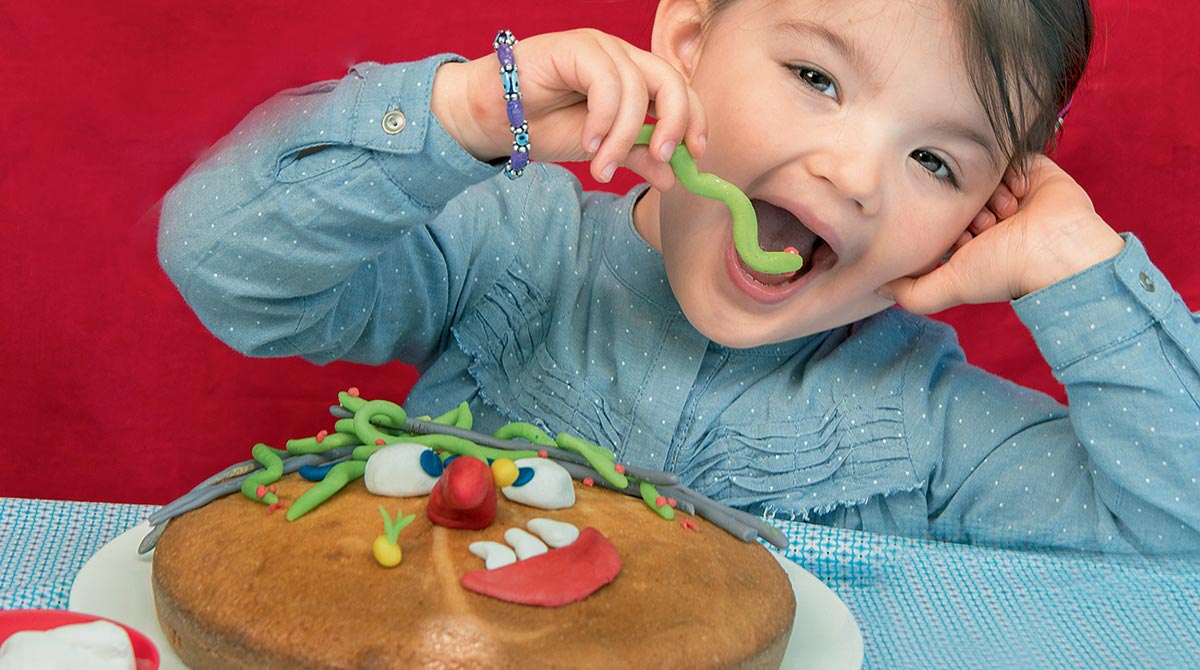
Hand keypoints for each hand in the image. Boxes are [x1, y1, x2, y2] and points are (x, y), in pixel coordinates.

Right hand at [431, 29, 706, 190]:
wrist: (492, 119)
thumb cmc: (542, 126)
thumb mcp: (601, 150)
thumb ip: (636, 157)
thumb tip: (672, 177)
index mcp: (634, 77)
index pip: (680, 91)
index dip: (695, 120)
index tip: (694, 156)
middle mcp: (621, 57)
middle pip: (670, 80)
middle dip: (675, 122)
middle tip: (660, 158)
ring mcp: (599, 48)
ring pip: (636, 88)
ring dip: (623, 136)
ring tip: (601, 166)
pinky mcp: (575, 47)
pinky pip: (605, 81)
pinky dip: (603, 118)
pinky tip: (587, 143)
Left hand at [879, 155, 1125, 313]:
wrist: (1058, 252)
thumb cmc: (1004, 270)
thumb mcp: (948, 286)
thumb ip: (911, 292)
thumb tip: (879, 288)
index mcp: (974, 240)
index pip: (944, 219)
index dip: (948, 225)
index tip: (963, 240)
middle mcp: (993, 216)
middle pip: (962, 196)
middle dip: (969, 209)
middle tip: (984, 226)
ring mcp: (1014, 192)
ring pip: (985, 178)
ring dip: (991, 194)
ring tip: (1005, 213)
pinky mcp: (1034, 170)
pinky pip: (1012, 157)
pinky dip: (1012, 174)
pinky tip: (1019, 194)